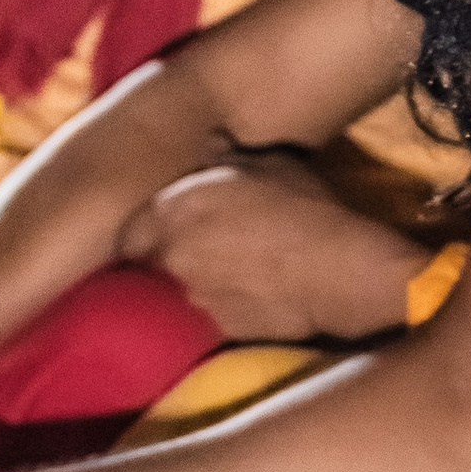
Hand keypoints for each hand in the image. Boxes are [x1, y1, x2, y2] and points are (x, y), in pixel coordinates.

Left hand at [122, 156, 416, 340]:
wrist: (342, 272)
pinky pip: (210, 316)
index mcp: (176, 206)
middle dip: (167, 258)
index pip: (128, 232)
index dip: (145, 233)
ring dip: (196, 283)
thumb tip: (211, 144)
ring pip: (179, 291)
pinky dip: (223, 307)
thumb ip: (228, 157)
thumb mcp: (271, 166)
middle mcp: (174, 253)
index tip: (162, 231)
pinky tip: (252, 296)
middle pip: (150, 264)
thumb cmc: (309, 210)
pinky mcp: (221, 327)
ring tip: (233, 273)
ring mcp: (195, 295)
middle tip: (202, 250)